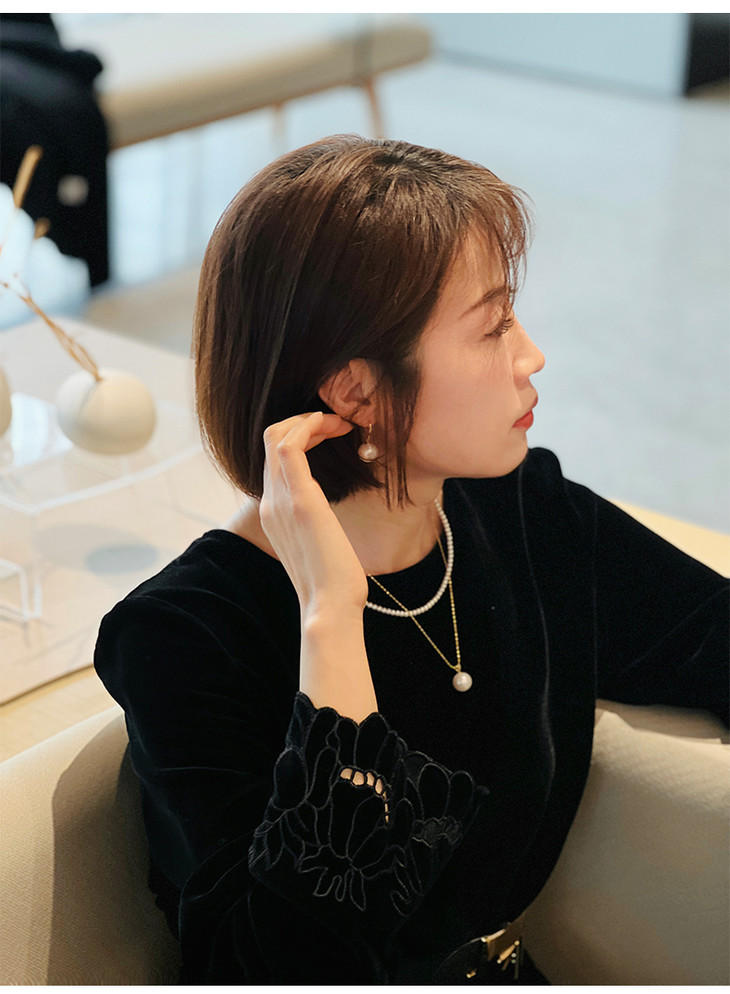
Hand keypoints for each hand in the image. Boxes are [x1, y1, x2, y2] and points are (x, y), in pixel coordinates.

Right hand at [260, 412, 367, 616]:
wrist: (330, 606)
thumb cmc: (333, 582)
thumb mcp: (319, 546)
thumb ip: (315, 526)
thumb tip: (329, 521)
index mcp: (273, 513)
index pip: (274, 460)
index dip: (301, 437)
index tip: (332, 435)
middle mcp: (270, 503)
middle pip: (271, 441)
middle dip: (305, 423)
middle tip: (339, 423)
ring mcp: (280, 500)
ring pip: (277, 436)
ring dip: (310, 420)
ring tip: (340, 421)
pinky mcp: (300, 500)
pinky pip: (289, 447)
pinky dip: (308, 426)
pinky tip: (331, 423)